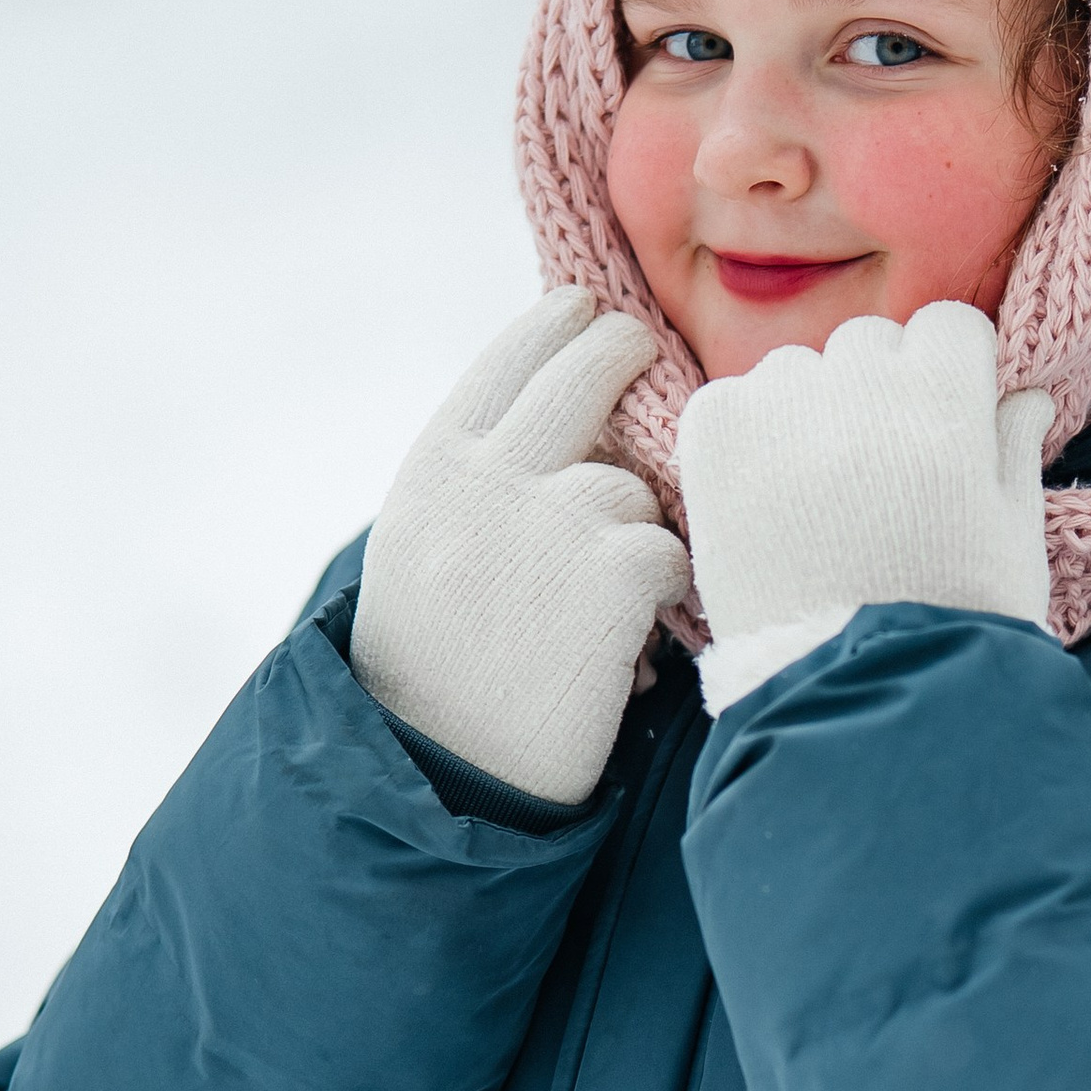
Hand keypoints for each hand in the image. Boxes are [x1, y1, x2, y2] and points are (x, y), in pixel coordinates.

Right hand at [351, 293, 689, 805]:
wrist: (437, 776)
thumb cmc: (433, 674)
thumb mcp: (423, 549)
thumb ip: (478, 478)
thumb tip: (560, 413)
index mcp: (436, 468)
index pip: (510, 354)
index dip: (562, 325)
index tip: (588, 313)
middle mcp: (488, 478)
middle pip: (588, 367)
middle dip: (626, 352)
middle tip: (644, 352)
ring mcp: (550, 521)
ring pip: (634, 487)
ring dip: (632, 543)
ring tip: (593, 613)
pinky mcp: (611, 575)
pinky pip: (667, 554)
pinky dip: (655, 605)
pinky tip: (620, 652)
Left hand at [676, 304, 1052, 714]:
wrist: (854, 700)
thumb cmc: (953, 625)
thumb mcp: (1014, 540)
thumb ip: (1014, 453)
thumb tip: (1025, 394)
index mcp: (945, 400)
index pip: (947, 327)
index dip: (950, 378)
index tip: (943, 428)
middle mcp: (859, 388)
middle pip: (870, 343)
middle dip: (880, 393)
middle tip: (880, 478)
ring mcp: (779, 411)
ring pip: (795, 369)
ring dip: (808, 411)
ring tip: (821, 500)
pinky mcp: (713, 441)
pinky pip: (729, 402)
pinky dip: (745, 438)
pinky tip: (769, 504)